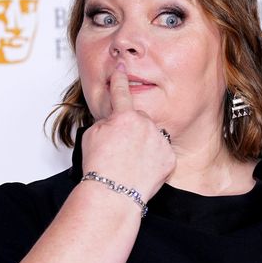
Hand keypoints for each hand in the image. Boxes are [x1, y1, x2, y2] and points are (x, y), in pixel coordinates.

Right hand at [81, 63, 175, 200]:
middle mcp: (145, 124)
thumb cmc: (100, 167)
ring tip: (130, 163)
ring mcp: (160, 140)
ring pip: (152, 136)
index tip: (122, 68)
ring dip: (144, 145)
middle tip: (120, 150)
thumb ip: (107, 122)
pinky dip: (153, 160)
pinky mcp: (169, 158)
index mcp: (124, 116)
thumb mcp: (92, 135)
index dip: (120, 79)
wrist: (113, 193)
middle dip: (131, 131)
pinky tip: (142, 169)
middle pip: (139, 120)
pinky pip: (161, 153)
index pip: (121, 92)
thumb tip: (114, 122)